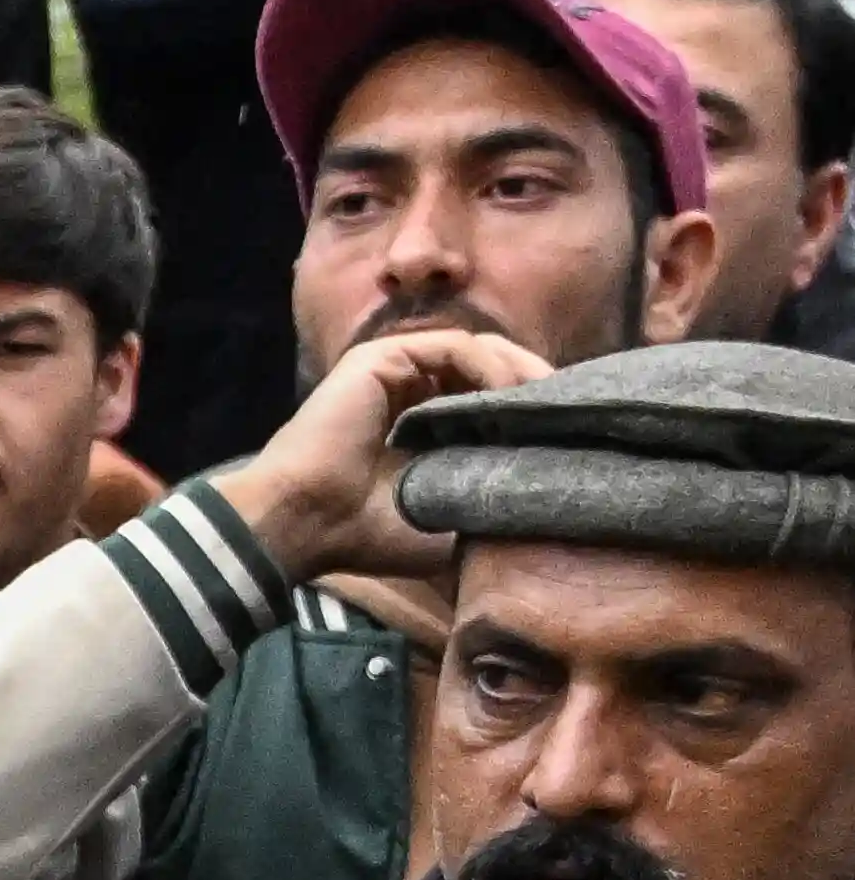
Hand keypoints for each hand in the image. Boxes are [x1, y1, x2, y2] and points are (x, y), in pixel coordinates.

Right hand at [215, 321, 547, 584]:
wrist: (304, 523)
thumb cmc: (366, 534)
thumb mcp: (448, 521)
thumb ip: (487, 501)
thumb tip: (548, 503)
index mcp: (418, 425)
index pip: (488, 397)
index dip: (530, 408)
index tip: (571, 430)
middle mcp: (405, 391)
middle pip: (491, 366)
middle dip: (536, 383)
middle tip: (575, 410)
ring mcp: (390, 371)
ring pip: (479, 350)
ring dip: (520, 372)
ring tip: (548, 404)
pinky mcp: (379, 358)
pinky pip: (453, 346)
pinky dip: (489, 365)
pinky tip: (509, 396)